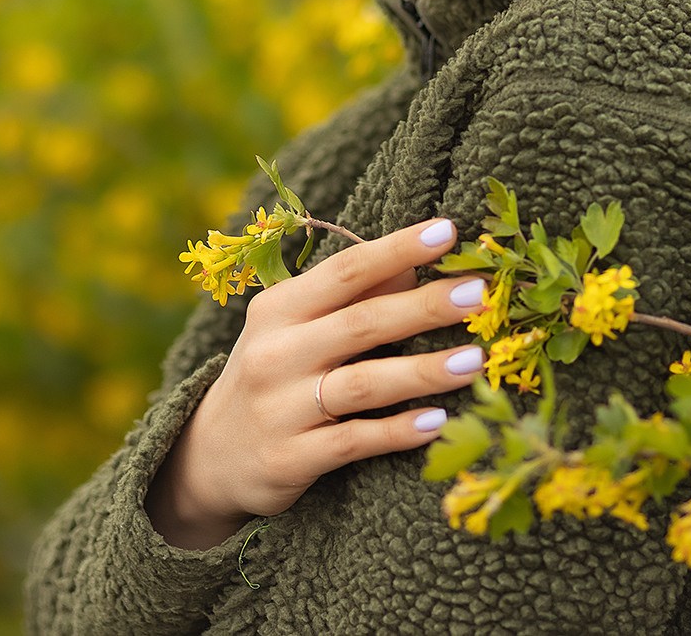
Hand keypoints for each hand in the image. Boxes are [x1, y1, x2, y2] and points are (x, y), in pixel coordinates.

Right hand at [145, 216, 487, 549]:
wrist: (211, 456)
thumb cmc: (273, 376)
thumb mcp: (296, 330)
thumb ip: (351, 299)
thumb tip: (415, 265)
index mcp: (278, 309)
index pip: (345, 270)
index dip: (397, 249)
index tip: (448, 231)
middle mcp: (275, 353)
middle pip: (361, 323)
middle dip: (423, 307)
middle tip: (479, 293)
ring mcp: (279, 408)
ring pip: (362, 384)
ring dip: (422, 371)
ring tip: (474, 361)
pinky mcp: (288, 458)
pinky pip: (352, 442)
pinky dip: (396, 432)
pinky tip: (436, 422)